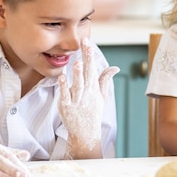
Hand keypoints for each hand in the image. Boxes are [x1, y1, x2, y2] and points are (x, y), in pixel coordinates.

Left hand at [57, 38, 118, 154]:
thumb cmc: (92, 113)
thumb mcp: (101, 97)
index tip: (88, 43)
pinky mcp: (65, 106)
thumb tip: (114, 67)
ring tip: (77, 62)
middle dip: (86, 59)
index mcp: (94, 89)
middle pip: (86, 74)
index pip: (92, 68)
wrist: (85, 134)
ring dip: (77, 74)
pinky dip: (64, 86)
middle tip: (85, 45)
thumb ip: (104, 80)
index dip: (90, 55)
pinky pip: (65, 94)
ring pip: (77, 84)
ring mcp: (76, 100)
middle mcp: (86, 93)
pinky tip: (62, 76)